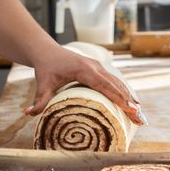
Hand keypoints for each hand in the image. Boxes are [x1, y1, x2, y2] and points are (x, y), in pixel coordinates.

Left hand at [24, 47, 145, 124]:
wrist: (47, 51)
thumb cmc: (46, 68)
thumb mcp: (42, 84)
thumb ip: (39, 100)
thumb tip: (28, 114)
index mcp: (84, 70)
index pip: (105, 85)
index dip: (118, 97)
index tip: (130, 109)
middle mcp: (95, 67)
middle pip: (116, 86)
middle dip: (129, 102)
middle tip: (141, 119)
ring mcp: (99, 67)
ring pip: (119, 83)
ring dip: (130, 98)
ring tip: (141, 116)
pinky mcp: (100, 69)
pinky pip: (115, 81)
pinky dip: (125, 92)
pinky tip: (133, 104)